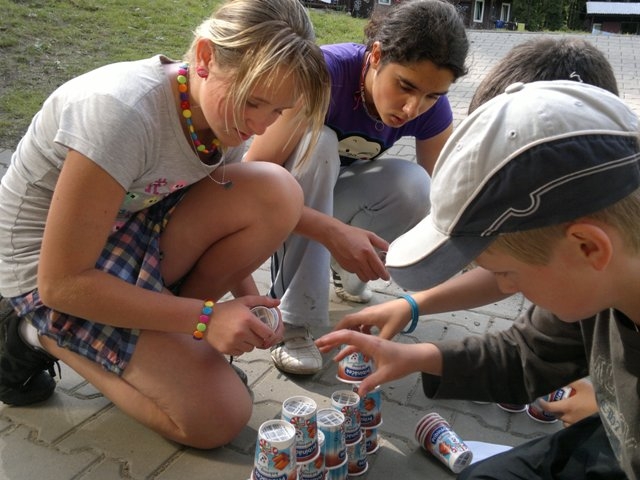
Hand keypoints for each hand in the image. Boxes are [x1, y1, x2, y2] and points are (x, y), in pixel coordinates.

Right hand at [206, 296, 282, 354]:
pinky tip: (236, 340)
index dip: (270, 333)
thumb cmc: (226, 309)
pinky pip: (241, 353)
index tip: (267, 331)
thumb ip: (263, 301)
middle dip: (260, 338)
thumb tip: (277, 302)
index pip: (268, 333)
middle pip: (260, 342)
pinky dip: (240, 348)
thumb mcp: (244, 301)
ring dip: (250, 344)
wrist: (204, 318)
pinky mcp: (227, 350)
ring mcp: (233, 342)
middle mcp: (242, 332)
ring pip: (251, 349)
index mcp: (248, 320)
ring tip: (244, 335)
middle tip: (254, 332)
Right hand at [315, 329, 433, 396]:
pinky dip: (345, 350)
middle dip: (330, 339)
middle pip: (346, 335)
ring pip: (349, 340)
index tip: (321, 342)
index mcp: (371, 342)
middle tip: (316, 345)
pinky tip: (337, 359)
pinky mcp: (372, 346)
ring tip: (323, 350)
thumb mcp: (387, 374)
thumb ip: (372, 382)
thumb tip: (358, 393)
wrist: (415, 356)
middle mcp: (368, 339)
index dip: (333, 338)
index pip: (348, 336)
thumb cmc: (402, 363)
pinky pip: (355, 345)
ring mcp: (369, 342)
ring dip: (336, 343)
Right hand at [328, 224, 388, 281]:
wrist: (334, 235)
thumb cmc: (350, 234)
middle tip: (378, 270)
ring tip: (369, 268)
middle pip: (373, 276)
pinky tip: (360, 264)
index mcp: (368, 252)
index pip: (379, 269)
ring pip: (365, 278)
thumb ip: (381, 243)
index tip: (386, 276)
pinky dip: (360, 272)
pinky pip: (356, 274)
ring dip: (369, 276)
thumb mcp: (369, 235)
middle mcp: (360, 260)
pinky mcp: (347, 267)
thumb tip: (388, 249)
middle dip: (378, 275)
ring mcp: (353, 265)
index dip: (385, 275)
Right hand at [333, 297, 412, 339]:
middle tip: (328, 346)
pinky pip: (362, 325)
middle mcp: (365, 314)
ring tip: (343, 347)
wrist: (410, 306)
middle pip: (347, 324)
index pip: (346, 322)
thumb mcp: (390, 333)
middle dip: (338, 335)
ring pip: (354, 325)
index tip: (328, 340)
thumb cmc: (399, 317)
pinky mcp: (373, 317)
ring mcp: (369, 315)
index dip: (336, 330)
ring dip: (349, 335)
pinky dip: (359, 334)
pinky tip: (363, 344)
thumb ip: (378, 344)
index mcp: (366, 316)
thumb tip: (369, 356)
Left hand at [538, 378, 597, 426]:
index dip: (542, 404)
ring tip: (564, 409)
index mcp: (567, 407)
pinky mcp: (582, 428)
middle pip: (555, 415)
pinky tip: (573, 415)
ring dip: (561, 416)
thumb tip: (558, 378)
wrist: (611, 410)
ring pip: (563, 421)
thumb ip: (569, 382)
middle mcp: (569, 417)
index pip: (549, 408)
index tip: (539, 400)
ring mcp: (576, 424)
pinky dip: (569, 421)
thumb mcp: (582, 384)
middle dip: (552, 409)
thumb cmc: (595, 396)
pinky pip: (571, 425)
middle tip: (554, 401)